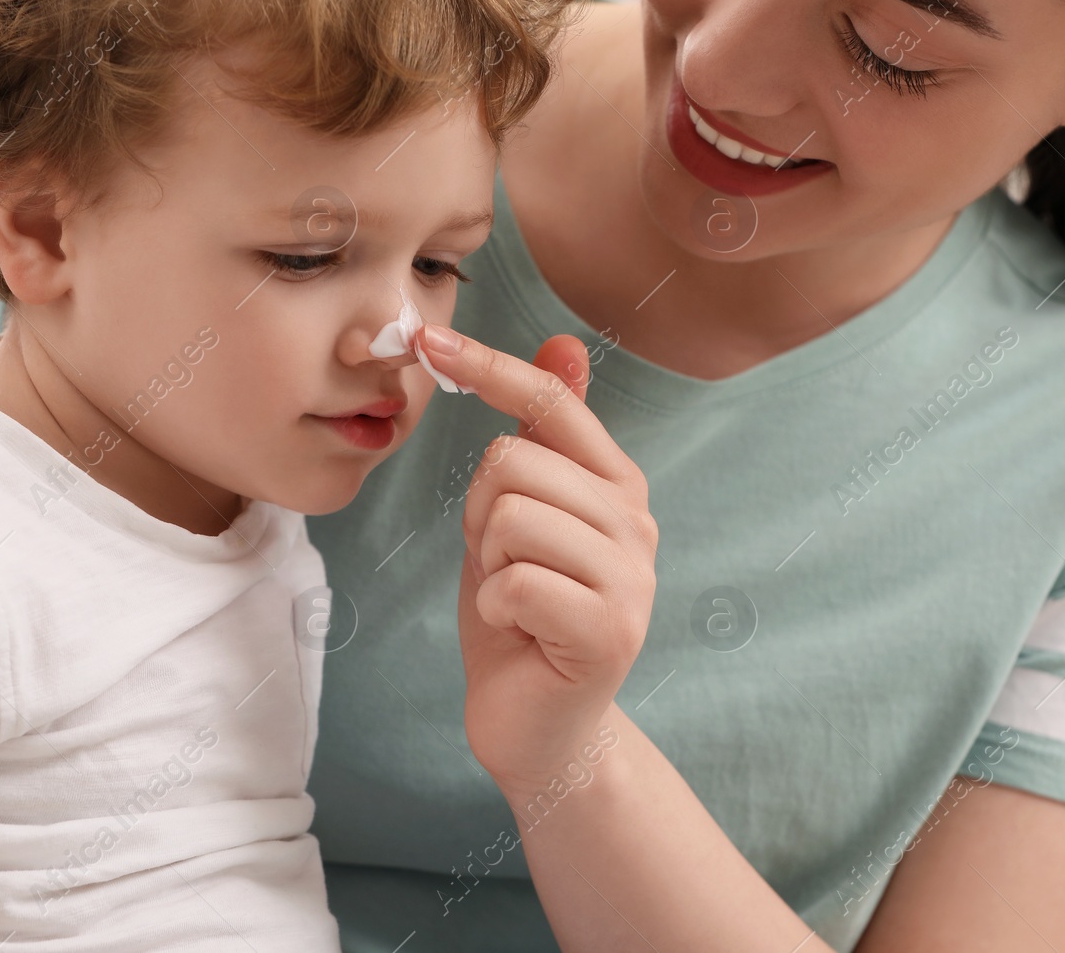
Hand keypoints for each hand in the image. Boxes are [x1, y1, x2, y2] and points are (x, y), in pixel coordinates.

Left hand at [413, 325, 658, 796]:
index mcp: (616, 483)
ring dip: (488, 563)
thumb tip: (565, 339)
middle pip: (515, 460)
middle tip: (503, 565)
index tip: (429, 339)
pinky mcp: (610, 629)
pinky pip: (514, 582)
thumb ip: (545, 438)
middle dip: (480, 514)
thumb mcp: (520, 515)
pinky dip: (496, 609)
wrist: (540, 725)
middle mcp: (636, 521)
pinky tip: (520, 633)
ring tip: (515, 598)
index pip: (552, 402)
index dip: (489, 366)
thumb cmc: (523, 615)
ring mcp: (631, 576)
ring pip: (511, 516)